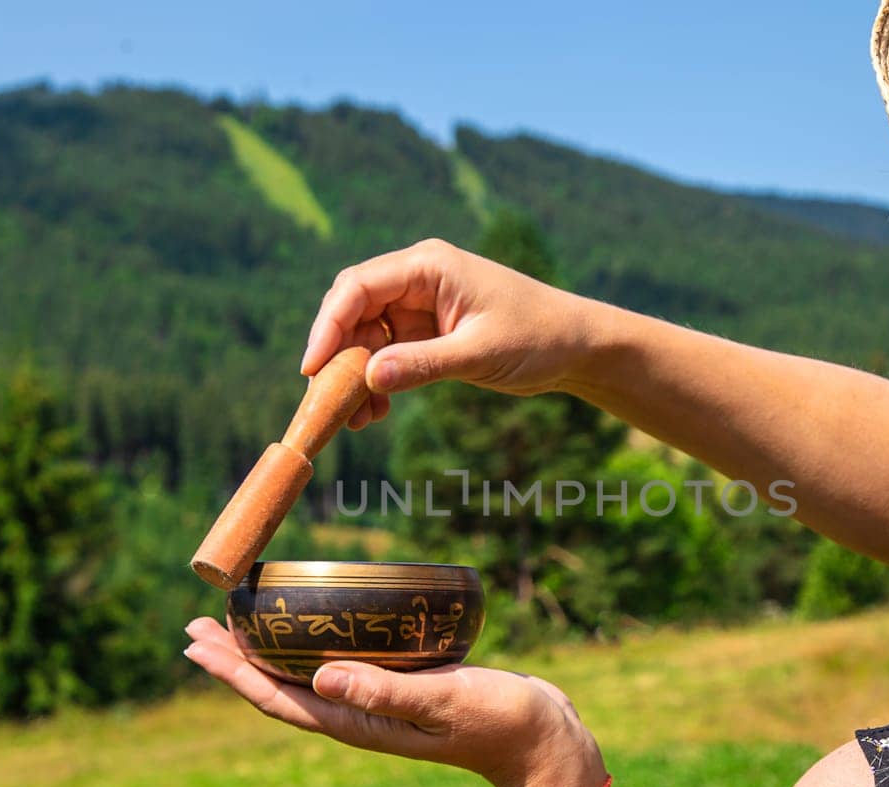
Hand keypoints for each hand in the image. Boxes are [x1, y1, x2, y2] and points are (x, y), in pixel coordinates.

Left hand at [182, 616, 598, 786]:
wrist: (543, 744)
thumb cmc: (499, 722)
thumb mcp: (442, 701)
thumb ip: (385, 691)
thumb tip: (319, 676)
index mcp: (358, 723)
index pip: (277, 697)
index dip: (232, 671)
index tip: (196, 641)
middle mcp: (359, 715)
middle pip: (278, 686)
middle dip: (234, 657)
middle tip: (195, 623)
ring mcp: (379, 703)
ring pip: (304, 675)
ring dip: (266, 650)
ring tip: (236, 622)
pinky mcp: (402, 686)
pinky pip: (341, 663)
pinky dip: (312, 643)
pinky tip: (314, 624)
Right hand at [299, 239, 598, 429]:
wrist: (576, 346)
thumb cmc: (537, 337)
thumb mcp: (478, 354)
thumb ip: (422, 364)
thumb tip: (367, 378)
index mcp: (429, 266)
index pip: (358, 287)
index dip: (328, 326)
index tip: (312, 369)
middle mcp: (418, 278)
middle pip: (353, 310)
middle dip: (338, 356)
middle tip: (328, 402)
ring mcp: (422, 304)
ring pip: (366, 335)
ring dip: (356, 375)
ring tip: (356, 419)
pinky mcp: (428, 330)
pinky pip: (387, 352)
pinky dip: (377, 380)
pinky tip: (375, 411)